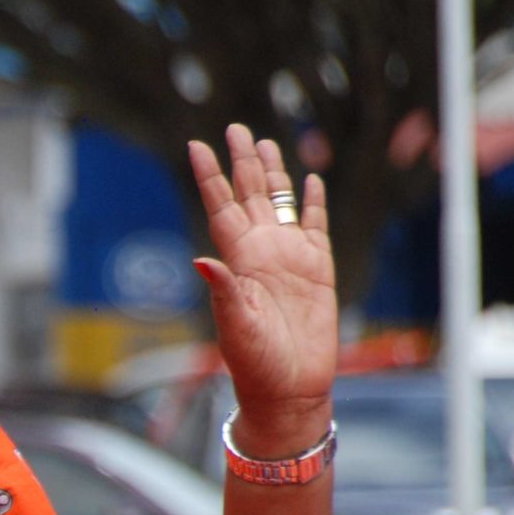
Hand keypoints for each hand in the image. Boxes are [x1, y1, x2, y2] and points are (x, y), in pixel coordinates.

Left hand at [187, 125, 337, 450]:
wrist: (290, 387)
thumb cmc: (255, 362)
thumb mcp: (234, 326)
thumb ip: (222, 291)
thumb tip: (202, 260)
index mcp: (237, 260)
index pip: (220, 206)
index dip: (209, 176)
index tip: (195, 145)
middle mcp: (260, 252)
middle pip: (248, 195)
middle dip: (241, 161)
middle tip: (233, 127)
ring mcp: (289, 257)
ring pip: (279, 204)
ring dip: (272, 174)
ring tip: (264, 142)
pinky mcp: (318, 268)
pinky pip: (315, 226)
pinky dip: (314, 203)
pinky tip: (310, 181)